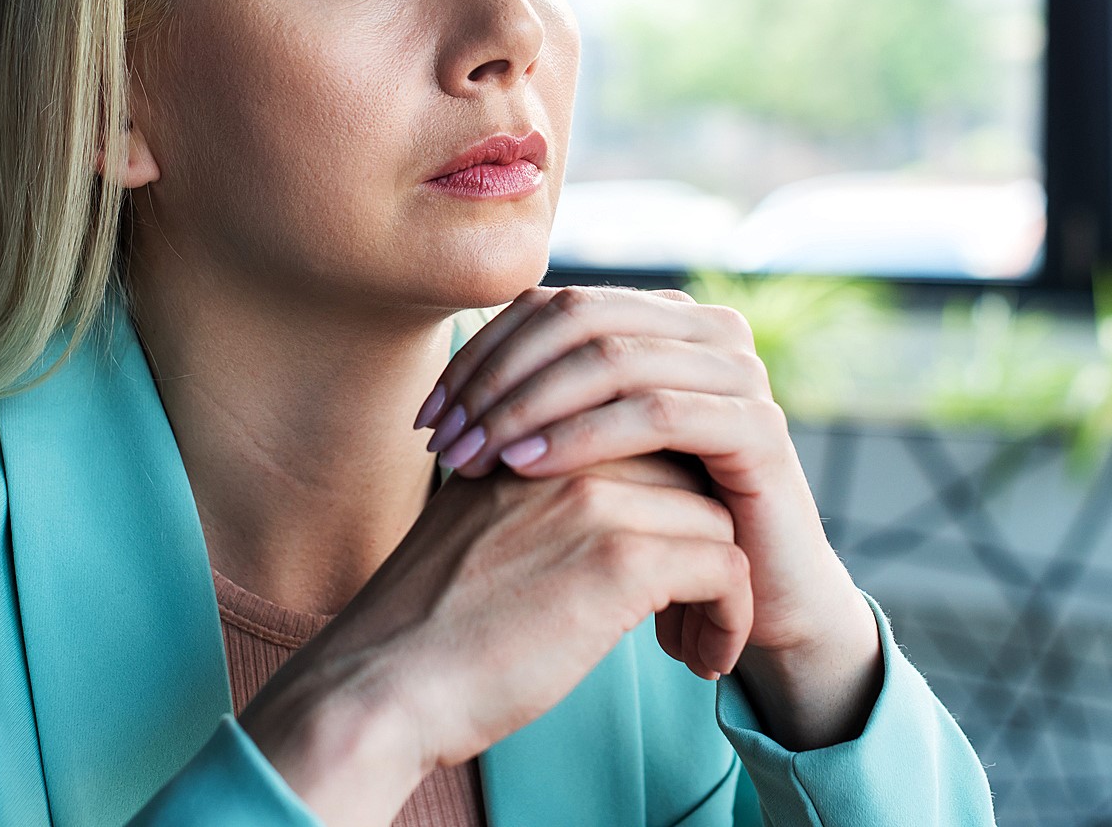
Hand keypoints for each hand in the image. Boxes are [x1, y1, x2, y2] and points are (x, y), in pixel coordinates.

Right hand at [240, 452, 751, 826]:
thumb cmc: (426, 623)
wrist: (380, 682)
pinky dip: (730, 621)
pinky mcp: (620, 558)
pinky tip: (700, 663)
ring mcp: (596, 497)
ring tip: (691, 644)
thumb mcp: (477, 521)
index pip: (647, 436)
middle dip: (702, 537)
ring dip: (722, 588)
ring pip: (718, 519)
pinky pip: (726, 571)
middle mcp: (568, 446)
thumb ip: (537, 493)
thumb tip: (603, 512)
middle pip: (691, 470)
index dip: (669, 502)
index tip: (667, 565)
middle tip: (688, 609)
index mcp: (533, 429)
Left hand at [417, 285, 881, 748]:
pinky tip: (528, 469)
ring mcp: (740, 372)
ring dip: (527, 405)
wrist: (749, 605)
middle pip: (577, 318)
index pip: (551, 304)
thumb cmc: (653, 533)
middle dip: (496, 376)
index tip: (426, 416)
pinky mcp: (760, 427)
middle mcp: (707, 329)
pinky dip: (583, 435)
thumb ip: (539, 404)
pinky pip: (656, 413)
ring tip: (474, 458)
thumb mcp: (588, 458)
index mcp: (662, 319)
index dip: (480, 351)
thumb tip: (444, 384)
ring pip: (612, 359)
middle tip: (443, 439)